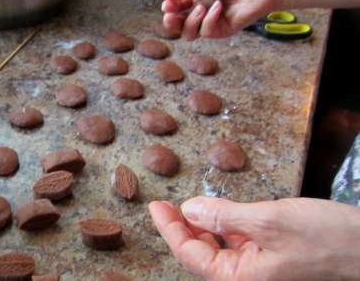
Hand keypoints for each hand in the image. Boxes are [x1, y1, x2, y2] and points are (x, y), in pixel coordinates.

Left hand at [149, 196, 359, 280]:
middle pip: (198, 254)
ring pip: (214, 247)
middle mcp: (244, 276)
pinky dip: (220, 224)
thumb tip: (188, 209)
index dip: (169, 230)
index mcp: (240, 278)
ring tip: (182, 206)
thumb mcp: (268, 220)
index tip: (155, 207)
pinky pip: (233, 241)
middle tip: (163, 205)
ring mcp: (255, 266)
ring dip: (197, 226)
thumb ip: (224, 215)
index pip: (191, 255)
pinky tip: (214, 210)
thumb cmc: (323, 237)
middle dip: (179, 229)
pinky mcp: (266, 253)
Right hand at [162, 0, 277, 39]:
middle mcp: (203, 12)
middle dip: (171, 22)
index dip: (170, 8)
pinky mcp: (222, 31)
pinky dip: (209, 19)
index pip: (177, 8)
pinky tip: (218, 8)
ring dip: (190, 21)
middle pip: (179, 25)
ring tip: (200, 7)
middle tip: (169, 16)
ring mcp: (212, 23)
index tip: (167, 5)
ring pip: (189, 33)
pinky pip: (207, 31)